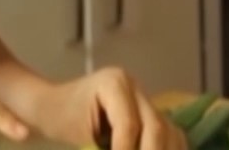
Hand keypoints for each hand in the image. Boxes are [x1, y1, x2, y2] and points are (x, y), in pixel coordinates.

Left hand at [36, 67, 185, 149]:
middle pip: (156, 127)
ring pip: (170, 132)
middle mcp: (135, 87)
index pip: (128, 124)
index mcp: (113, 84)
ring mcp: (146, 99)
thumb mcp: (75, 132)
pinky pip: (172, 135)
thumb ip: (97, 148)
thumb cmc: (60, 116)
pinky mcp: (152, 114)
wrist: (56, 105)